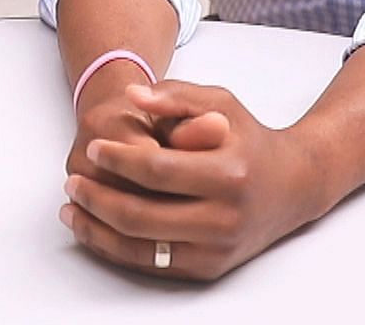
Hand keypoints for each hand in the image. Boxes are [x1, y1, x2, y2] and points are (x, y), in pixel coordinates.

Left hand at [60, 82, 327, 280]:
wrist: (292, 186)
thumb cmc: (249, 139)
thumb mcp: (220, 104)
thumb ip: (174, 97)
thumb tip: (131, 95)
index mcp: (229, 174)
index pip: (156, 170)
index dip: (117, 159)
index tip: (94, 147)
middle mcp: (225, 218)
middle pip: (141, 216)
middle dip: (97, 198)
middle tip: (73, 181)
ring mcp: (218, 249)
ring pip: (140, 248)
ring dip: (97, 230)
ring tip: (72, 207)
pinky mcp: (209, 268)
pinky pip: (152, 264)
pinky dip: (116, 248)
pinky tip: (95, 228)